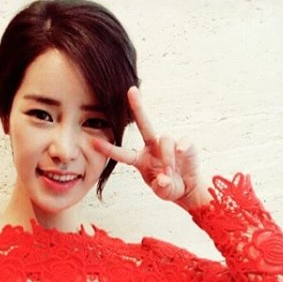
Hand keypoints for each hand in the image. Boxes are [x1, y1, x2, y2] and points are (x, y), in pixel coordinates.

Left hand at [91, 86, 210, 209]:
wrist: (188, 187)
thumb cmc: (169, 187)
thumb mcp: (163, 191)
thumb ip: (162, 187)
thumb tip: (164, 179)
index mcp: (140, 160)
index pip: (123, 154)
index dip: (109, 149)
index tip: (94, 142)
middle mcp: (152, 147)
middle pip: (144, 124)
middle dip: (137, 107)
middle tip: (131, 90)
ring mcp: (168, 144)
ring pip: (165, 140)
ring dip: (168, 159)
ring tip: (170, 173)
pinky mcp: (184, 144)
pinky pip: (182, 143)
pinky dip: (182, 150)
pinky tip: (182, 156)